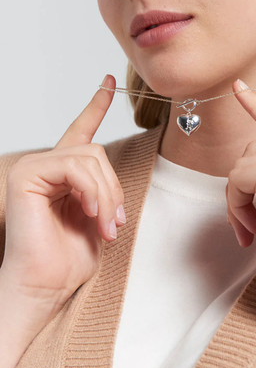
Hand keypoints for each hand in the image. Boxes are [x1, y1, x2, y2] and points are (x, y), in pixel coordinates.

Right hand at [1, 74, 124, 314]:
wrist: (45, 286)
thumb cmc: (68, 258)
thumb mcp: (98, 216)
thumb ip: (103, 187)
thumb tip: (110, 172)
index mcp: (64, 173)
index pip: (81, 130)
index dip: (96, 105)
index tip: (110, 81)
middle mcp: (47, 165)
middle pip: (97, 152)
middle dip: (114, 189)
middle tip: (115, 224)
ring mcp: (35, 167)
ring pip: (90, 158)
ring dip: (106, 195)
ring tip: (106, 226)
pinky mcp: (28, 174)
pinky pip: (75, 167)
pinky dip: (92, 191)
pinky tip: (91, 213)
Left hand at [226, 79, 255, 304]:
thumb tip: (248, 157)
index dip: (255, 105)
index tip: (237, 86)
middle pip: (253, 148)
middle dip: (244, 186)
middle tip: (254, 222)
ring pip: (241, 163)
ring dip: (238, 199)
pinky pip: (236, 179)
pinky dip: (235, 206)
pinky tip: (254, 229)